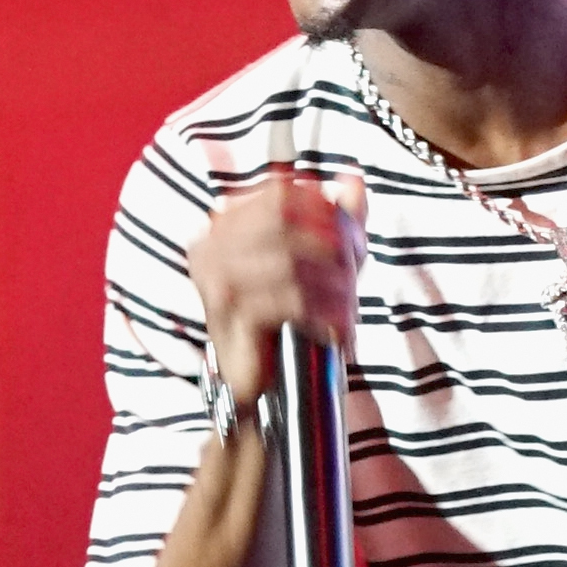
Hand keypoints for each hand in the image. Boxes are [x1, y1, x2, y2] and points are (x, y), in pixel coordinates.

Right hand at [183, 172, 359, 408]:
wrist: (260, 390)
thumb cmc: (285, 323)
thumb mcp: (317, 263)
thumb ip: (336, 218)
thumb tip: (354, 176)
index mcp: (223, 227)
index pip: (281, 192)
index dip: (324, 209)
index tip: (350, 239)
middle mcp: (211, 247)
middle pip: (288, 220)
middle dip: (333, 244)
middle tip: (355, 272)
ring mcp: (216, 280)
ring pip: (292, 260)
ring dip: (333, 285)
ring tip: (349, 308)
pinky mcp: (231, 315)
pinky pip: (289, 299)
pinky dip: (323, 313)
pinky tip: (336, 327)